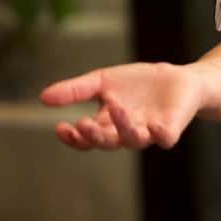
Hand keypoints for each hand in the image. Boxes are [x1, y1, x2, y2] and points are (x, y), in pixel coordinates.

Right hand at [39, 62, 204, 150]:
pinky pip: (165, 138)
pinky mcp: (171, 129)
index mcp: (107, 126)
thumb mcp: (102, 81)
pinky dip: (160, 135)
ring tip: (116, 107)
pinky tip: (153, 126)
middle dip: (94, 135)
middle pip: (106, 142)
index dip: (73, 138)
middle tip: (83, 124)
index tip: (61, 127)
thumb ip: (75, 90)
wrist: (178, 78)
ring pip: (133, 140)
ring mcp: (149, 133)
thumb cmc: (138, 84)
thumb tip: (42, 98)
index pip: (86, 140)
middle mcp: (126, 133)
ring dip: (123, 127)